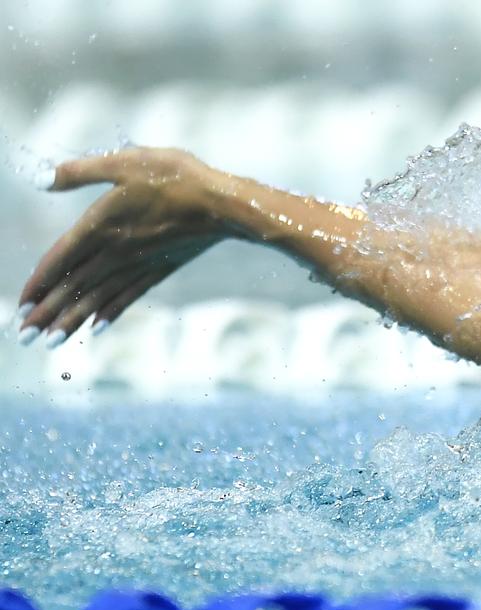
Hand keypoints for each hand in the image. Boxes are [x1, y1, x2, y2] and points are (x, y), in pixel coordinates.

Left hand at [15, 147, 231, 346]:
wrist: (224, 204)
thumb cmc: (175, 177)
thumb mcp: (123, 162)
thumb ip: (79, 172)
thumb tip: (41, 178)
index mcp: (100, 226)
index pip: (59, 260)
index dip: (38, 283)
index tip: (21, 305)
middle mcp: (116, 252)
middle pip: (73, 288)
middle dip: (47, 314)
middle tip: (25, 336)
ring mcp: (139, 264)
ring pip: (98, 298)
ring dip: (72, 321)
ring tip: (52, 342)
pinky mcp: (160, 268)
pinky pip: (129, 296)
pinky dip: (111, 312)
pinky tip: (97, 327)